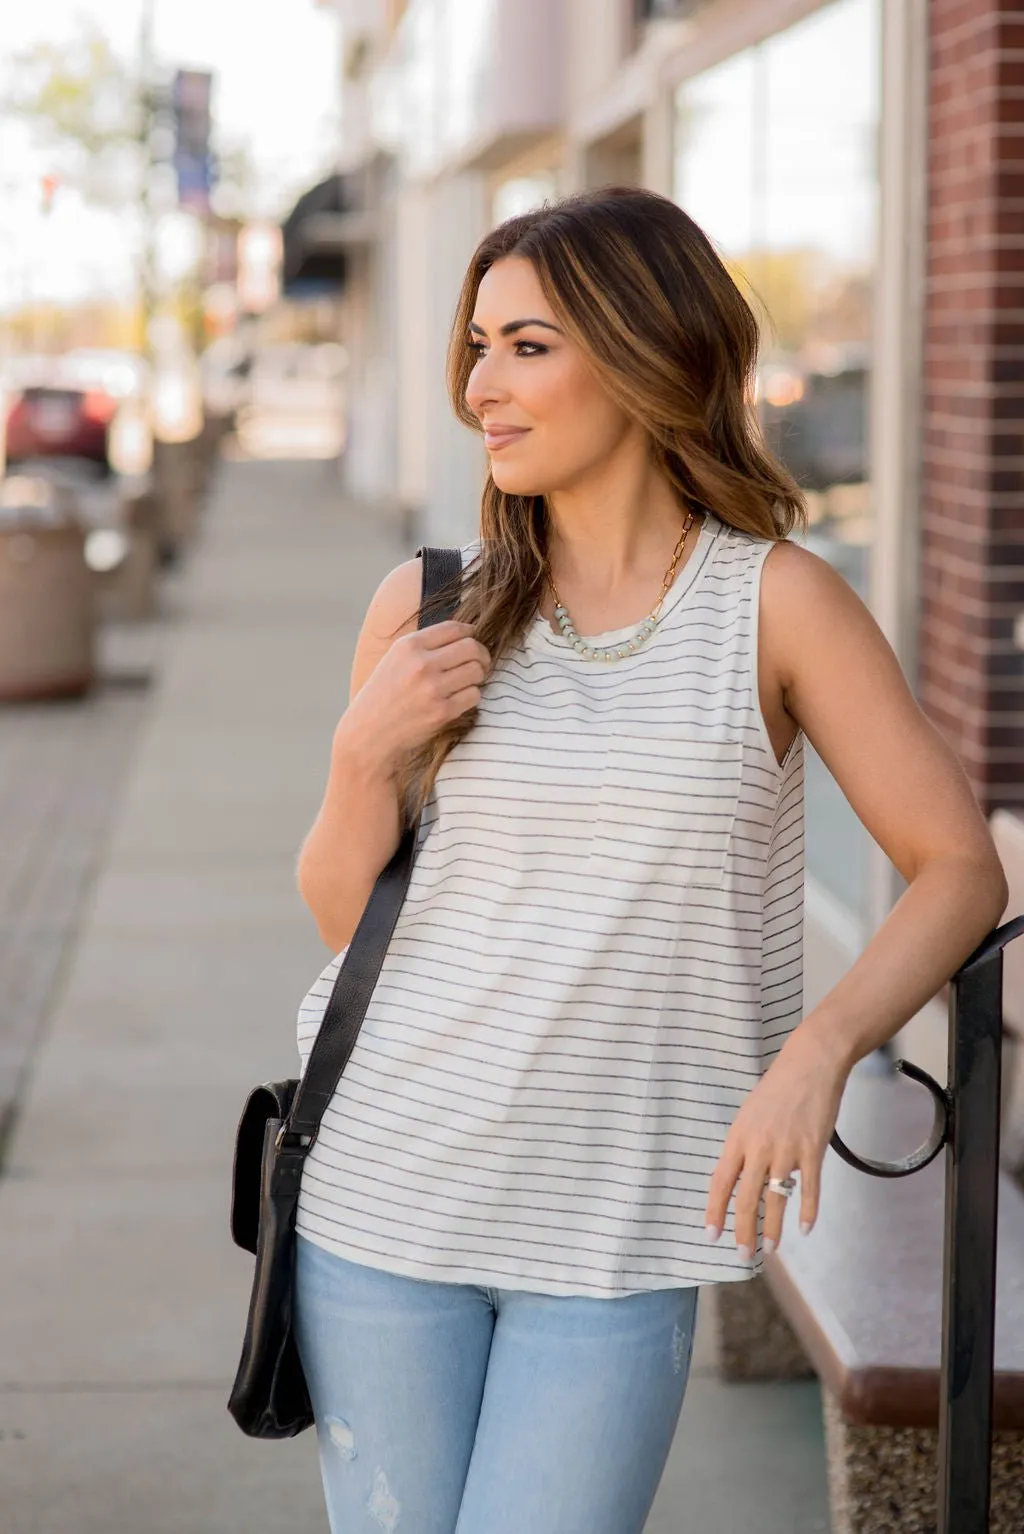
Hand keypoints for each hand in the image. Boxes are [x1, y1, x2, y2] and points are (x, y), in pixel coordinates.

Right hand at [335, 620, 490, 778]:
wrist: (369, 732)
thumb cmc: (384, 694)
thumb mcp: (395, 658)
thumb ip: (425, 645)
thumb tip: (466, 634)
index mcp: (409, 646)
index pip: (454, 628)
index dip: (470, 633)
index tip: (472, 640)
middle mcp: (421, 664)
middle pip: (472, 647)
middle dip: (481, 655)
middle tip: (480, 663)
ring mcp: (433, 689)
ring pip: (476, 671)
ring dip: (477, 676)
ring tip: (466, 682)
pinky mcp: (442, 711)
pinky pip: (474, 695)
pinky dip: (471, 696)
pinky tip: (459, 699)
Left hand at [703, 1026, 847, 1256]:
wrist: (811, 1064)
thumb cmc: (778, 1087)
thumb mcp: (750, 1113)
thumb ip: (744, 1144)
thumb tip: (738, 1174)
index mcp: (738, 1137)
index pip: (721, 1181)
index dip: (715, 1210)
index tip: (711, 1234)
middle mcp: (759, 1147)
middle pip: (746, 1197)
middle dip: (743, 1230)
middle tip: (742, 1255)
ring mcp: (787, 1150)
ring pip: (776, 1199)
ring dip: (772, 1228)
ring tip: (769, 1248)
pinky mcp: (813, 1150)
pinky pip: (809, 1188)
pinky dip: (808, 1211)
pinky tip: (805, 1228)